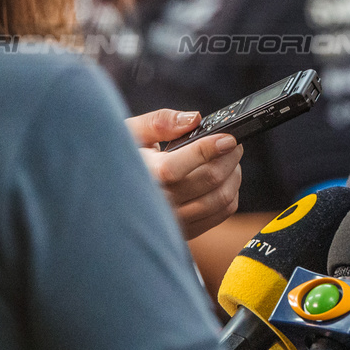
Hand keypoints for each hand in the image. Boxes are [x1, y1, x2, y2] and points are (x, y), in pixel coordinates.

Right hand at [126, 110, 242, 239]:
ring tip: (230, 158)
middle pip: (208, 180)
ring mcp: (173, 220)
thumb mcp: (130, 133)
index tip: (228, 138)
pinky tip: (226, 178)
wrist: (114, 195)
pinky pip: (222, 212)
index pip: (175, 167)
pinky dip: (231, 192)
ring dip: (233, 174)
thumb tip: (194, 119)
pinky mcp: (187, 230)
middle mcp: (157, 203)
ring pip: (220, 198)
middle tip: (234, 143)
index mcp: (142, 176)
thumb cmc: (123, 157)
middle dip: (230, 157)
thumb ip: (160, 122)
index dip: (207, 149)